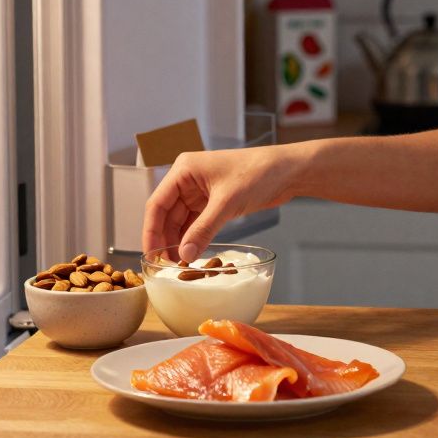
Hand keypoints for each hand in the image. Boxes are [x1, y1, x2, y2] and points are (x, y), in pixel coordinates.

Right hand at [142, 145, 301, 262]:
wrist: (287, 171)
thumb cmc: (258, 173)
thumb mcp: (227, 203)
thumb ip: (203, 229)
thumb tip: (184, 255)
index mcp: (184, 170)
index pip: (157, 203)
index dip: (151, 231)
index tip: (150, 255)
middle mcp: (188, 179)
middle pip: (166, 214)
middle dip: (165, 240)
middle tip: (165, 267)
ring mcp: (200, 191)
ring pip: (180, 221)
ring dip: (179, 241)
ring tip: (178, 265)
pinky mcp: (214, 201)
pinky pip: (196, 222)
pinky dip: (193, 238)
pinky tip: (192, 253)